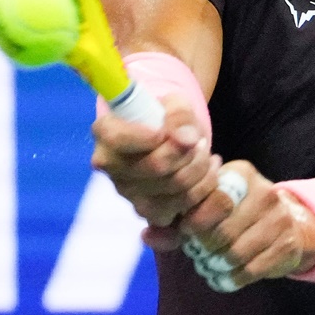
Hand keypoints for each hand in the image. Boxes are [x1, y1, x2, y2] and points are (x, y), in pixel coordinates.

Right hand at [90, 94, 218, 228]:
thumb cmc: (165, 116)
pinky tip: (208, 170)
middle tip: (199, 140)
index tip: (166, 131)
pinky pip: (181, 206)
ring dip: (199, 168)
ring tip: (206, 151)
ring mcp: (128, 193)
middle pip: (155, 166)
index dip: (147, 137)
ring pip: (173, 187)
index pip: (118, 139)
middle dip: (187, 151)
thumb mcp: (174, 103)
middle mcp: (111, 167)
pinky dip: (204, 188)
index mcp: (106, 132)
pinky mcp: (147, 211)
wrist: (168, 139)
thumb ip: (179, 115)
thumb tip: (186, 138)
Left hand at [179, 160, 314, 291]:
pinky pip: (252, 270)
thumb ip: (174, 220)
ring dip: (216, 266)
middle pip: (225, 230)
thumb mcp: (207, 207)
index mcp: (240, 174)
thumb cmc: (235, 213)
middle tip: (197, 254)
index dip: (196, 221)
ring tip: (209, 266)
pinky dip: (232, 279)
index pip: (215, 199)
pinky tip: (224, 277)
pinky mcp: (288, 245)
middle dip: (205, 248)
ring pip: (237, 253)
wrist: (288, 224)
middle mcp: (264, 192)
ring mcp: (280, 219)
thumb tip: (147, 236)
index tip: (187, 233)